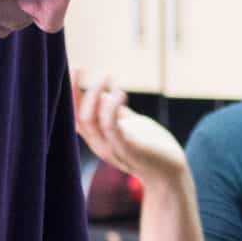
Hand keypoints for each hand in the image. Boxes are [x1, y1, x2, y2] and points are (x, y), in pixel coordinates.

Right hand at [73, 68, 185, 188]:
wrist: (171, 174)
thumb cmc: (151, 147)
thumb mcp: (128, 124)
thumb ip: (114, 110)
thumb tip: (100, 90)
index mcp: (97, 138)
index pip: (74, 116)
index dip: (70, 93)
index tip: (73, 67)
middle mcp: (99, 145)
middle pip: (77, 117)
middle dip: (75, 90)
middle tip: (82, 66)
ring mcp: (112, 148)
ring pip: (90, 120)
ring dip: (94, 94)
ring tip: (105, 74)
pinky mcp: (128, 149)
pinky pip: (111, 127)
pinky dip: (111, 107)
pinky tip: (119, 92)